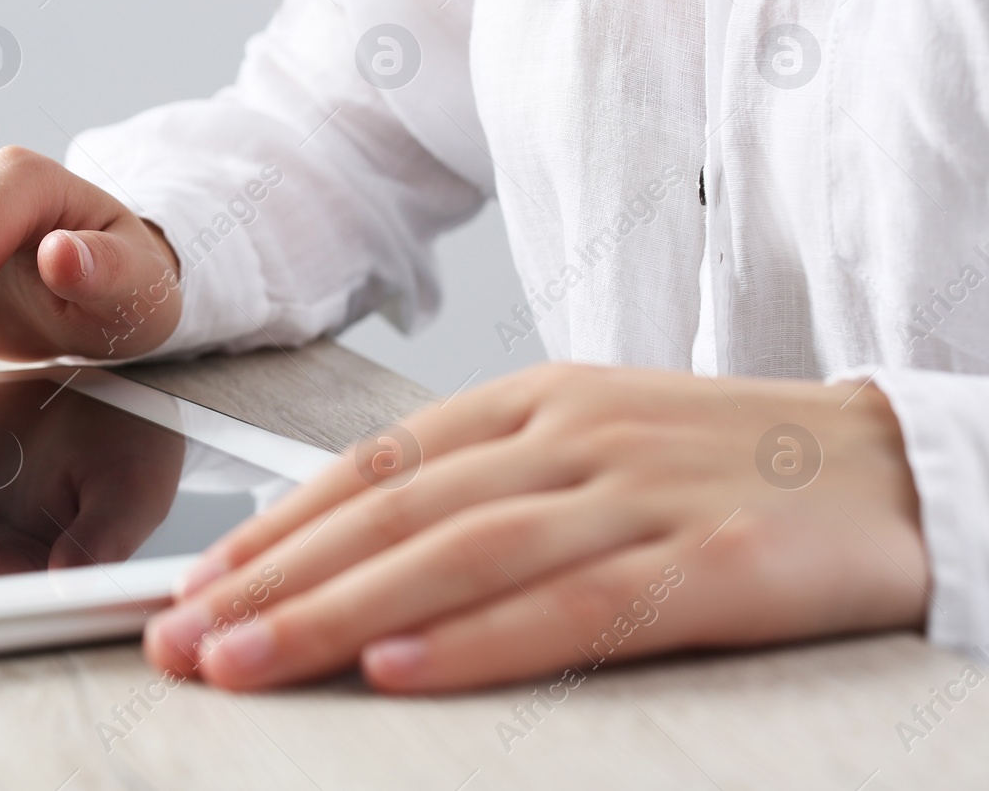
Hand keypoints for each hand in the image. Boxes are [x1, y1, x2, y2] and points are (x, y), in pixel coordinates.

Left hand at [143, 363, 926, 692]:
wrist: (889, 464)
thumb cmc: (720, 463)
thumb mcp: (588, 446)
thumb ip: (483, 485)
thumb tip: (359, 546)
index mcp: (534, 401)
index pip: (375, 465)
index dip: (276, 527)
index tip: (196, 583)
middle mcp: (571, 435)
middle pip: (393, 511)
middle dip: (273, 581)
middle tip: (182, 638)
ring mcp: (638, 492)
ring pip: (459, 554)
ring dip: (337, 613)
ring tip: (246, 661)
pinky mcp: (712, 559)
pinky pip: (578, 606)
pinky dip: (480, 643)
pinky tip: (399, 672)